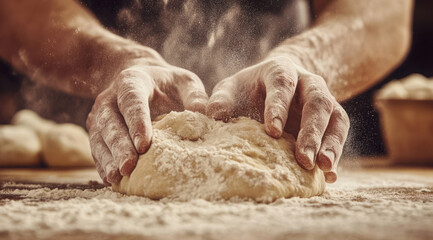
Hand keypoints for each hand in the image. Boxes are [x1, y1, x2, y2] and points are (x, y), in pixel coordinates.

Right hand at [86, 57, 207, 184]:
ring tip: (117, 176)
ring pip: (99, 137)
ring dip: (108, 158)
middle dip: (119, 145)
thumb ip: (194, 95)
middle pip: (111, 122)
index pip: (132, 101)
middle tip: (129, 166)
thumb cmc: (168, 85)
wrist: (144, 82)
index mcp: (132, 81)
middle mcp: (110, 98)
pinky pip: (97, 148)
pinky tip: (112, 180)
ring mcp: (100, 115)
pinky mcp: (98, 131)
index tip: (144, 145)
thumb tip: (205, 113)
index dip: (136, 122)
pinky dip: (103, 164)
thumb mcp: (184, 82)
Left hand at [206, 56, 349, 182]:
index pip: (283, 84)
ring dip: (330, 144)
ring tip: (323, 168)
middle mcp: (308, 83)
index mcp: (281, 71)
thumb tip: (212, 116)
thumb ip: (221, 101)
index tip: (272, 132)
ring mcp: (324, 100)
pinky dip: (335, 155)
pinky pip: (339, 134)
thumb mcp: (230, 90)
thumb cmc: (247, 91)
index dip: (278, 107)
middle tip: (304, 159)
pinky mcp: (331, 119)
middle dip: (311, 131)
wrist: (269, 88)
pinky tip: (329, 176)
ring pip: (335, 118)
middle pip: (317, 102)